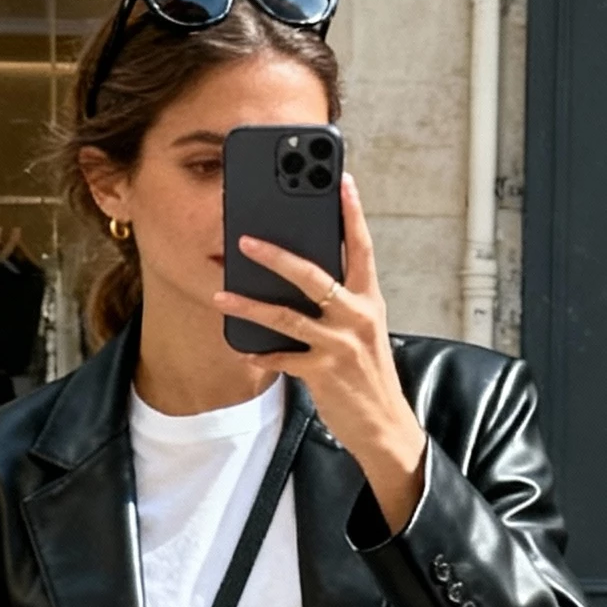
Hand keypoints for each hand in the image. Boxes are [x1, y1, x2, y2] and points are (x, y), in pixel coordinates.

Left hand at [214, 172, 426, 535]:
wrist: (384, 426)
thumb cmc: (369, 375)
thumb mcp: (365, 331)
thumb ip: (341, 303)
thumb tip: (304, 278)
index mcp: (369, 300)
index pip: (362, 248)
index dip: (352, 213)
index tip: (343, 180)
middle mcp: (357, 316)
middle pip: (313, 274)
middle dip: (276, 255)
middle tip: (245, 239)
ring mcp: (339, 345)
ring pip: (286, 316)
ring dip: (249, 304)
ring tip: (221, 294)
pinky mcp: (323, 373)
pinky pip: (283, 358)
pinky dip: (262, 354)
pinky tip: (244, 350)